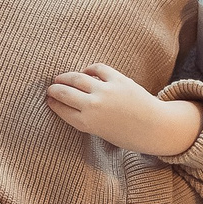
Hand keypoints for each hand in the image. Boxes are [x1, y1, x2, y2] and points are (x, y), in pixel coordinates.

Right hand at [45, 64, 202, 158]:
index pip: (62, 109)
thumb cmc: (128, 134)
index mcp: (87, 123)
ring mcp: (105, 91)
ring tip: (61, 78)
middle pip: (64, 92)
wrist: (154, 127)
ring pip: (77, 78)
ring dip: (65, 77)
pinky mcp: (117, 80)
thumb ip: (86, 118)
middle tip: (50, 88)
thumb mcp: (102, 132)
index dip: (53, 103)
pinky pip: (97, 69)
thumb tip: (73, 99)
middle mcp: (93, 107)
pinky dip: (89, 69)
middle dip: (54, 89)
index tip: (48, 100)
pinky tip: (86, 72)